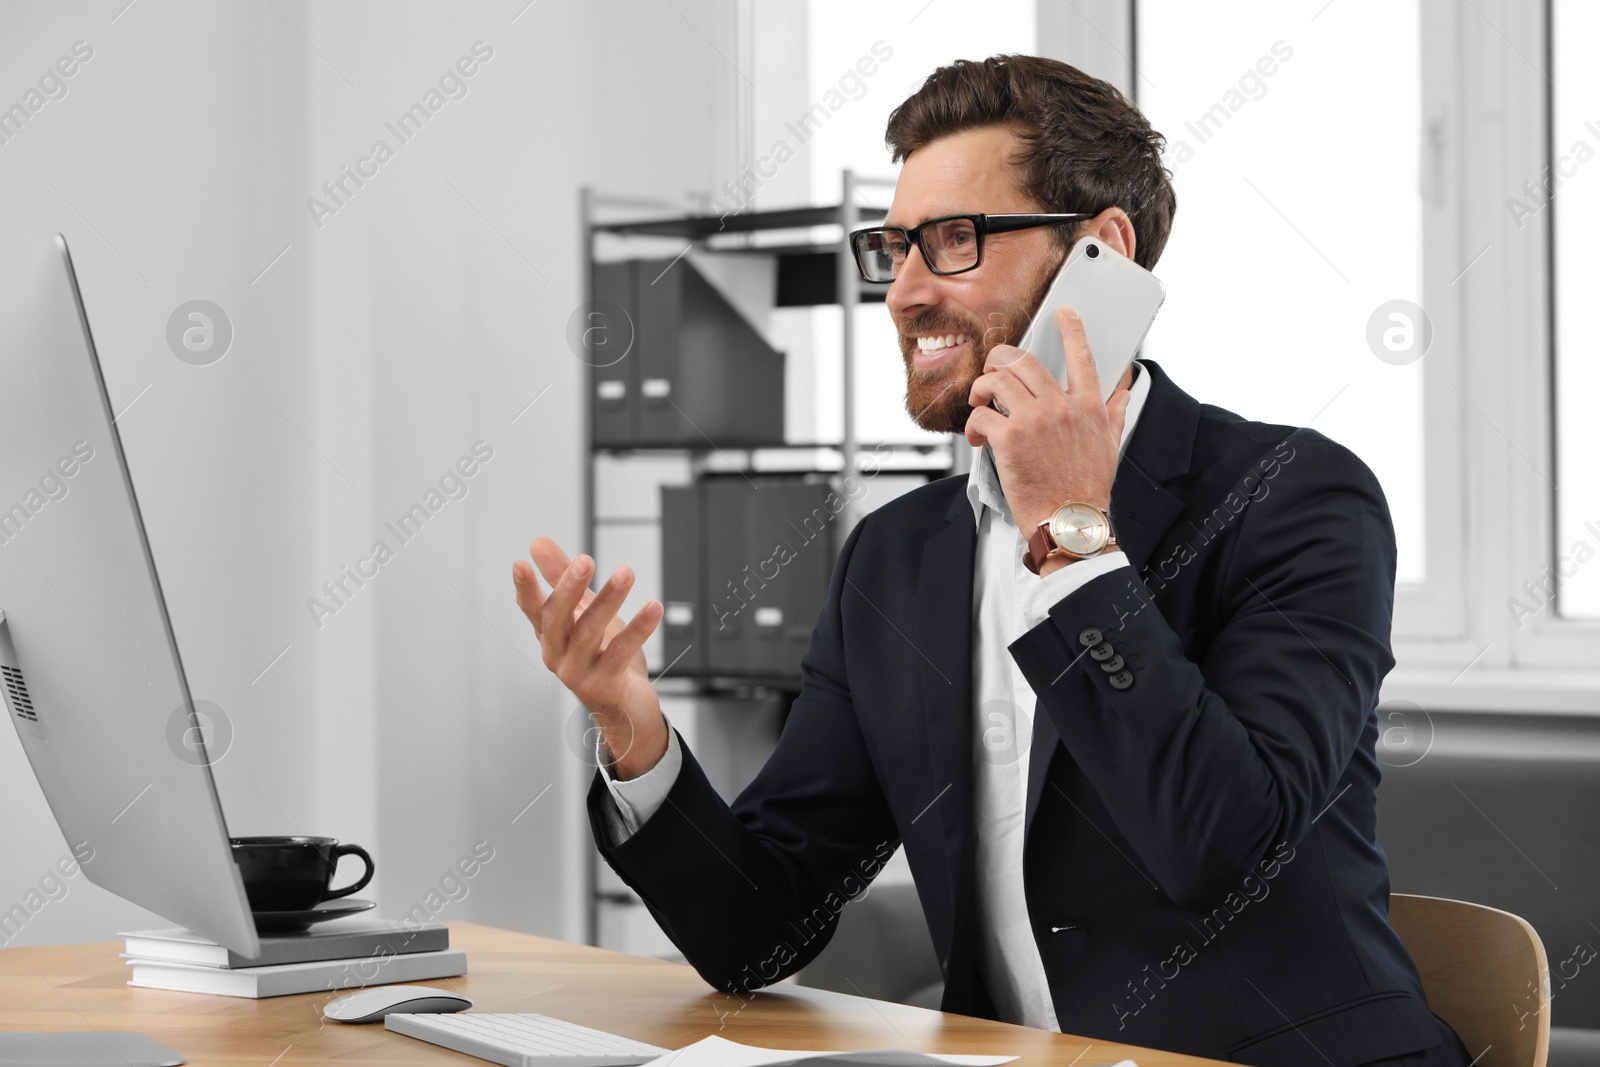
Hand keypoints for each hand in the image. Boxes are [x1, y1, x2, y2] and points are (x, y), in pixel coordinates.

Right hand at [513, 537, 668, 778]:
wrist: (627, 708)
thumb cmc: (603, 656)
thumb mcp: (583, 612)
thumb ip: (561, 577)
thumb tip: (539, 544)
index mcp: (551, 637)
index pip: (533, 610)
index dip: (525, 589)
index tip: (520, 564)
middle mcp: (558, 655)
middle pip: (557, 619)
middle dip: (569, 588)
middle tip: (585, 560)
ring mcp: (579, 673)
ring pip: (590, 632)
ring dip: (609, 600)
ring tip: (626, 573)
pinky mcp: (605, 685)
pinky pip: (621, 652)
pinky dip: (639, 628)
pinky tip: (654, 607)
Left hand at [965, 306, 1132, 560]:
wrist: (1070, 523)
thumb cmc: (1087, 490)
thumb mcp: (1111, 446)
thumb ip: (1116, 413)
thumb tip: (1125, 390)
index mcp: (1089, 407)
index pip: (1083, 357)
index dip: (1072, 329)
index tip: (1063, 313)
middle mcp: (1063, 407)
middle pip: (1022, 360)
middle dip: (999, 359)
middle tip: (991, 372)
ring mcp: (1035, 421)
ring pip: (996, 381)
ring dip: (981, 390)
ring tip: (980, 406)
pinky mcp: (1010, 439)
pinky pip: (982, 414)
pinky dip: (975, 424)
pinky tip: (979, 438)